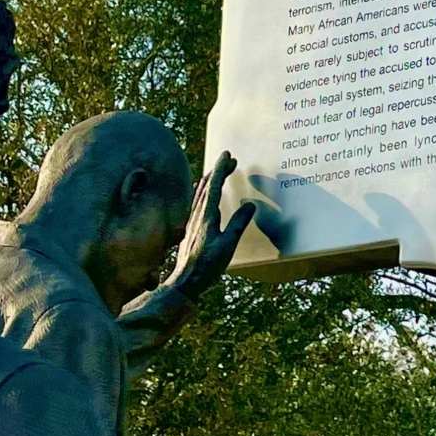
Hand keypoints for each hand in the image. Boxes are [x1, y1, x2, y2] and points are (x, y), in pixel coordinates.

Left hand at [161, 152, 255, 298]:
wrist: (185, 281)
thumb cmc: (207, 265)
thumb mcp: (228, 245)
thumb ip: (238, 224)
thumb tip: (250, 205)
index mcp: (206, 216)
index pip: (214, 186)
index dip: (221, 169)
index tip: (227, 155)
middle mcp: (197, 215)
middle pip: (206, 186)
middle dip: (218, 171)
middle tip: (229, 160)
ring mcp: (192, 222)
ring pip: (200, 194)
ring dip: (210, 180)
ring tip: (218, 171)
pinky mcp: (191, 229)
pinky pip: (197, 203)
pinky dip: (203, 192)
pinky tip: (204, 195)